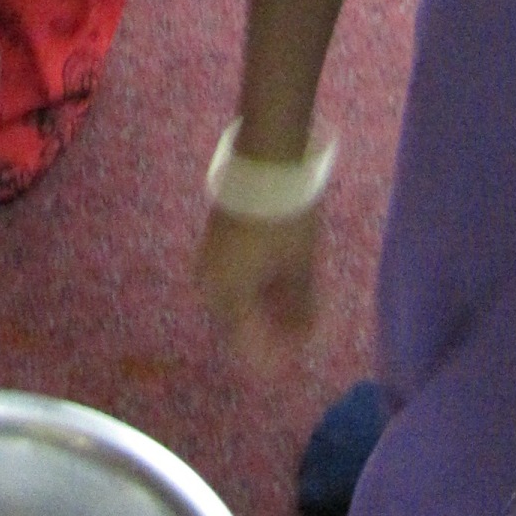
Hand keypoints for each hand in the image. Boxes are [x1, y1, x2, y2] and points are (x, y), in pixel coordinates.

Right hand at [196, 199, 320, 364]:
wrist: (265, 162)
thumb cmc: (283, 220)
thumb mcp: (299, 267)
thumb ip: (300, 307)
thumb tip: (305, 336)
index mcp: (225, 296)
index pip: (245, 344)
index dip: (274, 353)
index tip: (300, 353)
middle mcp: (210, 283)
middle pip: (241, 321)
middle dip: (272, 328)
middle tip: (304, 327)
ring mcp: (210, 259)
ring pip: (240, 297)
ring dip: (268, 305)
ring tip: (300, 305)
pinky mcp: (216, 240)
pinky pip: (237, 276)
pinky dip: (260, 284)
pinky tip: (284, 282)